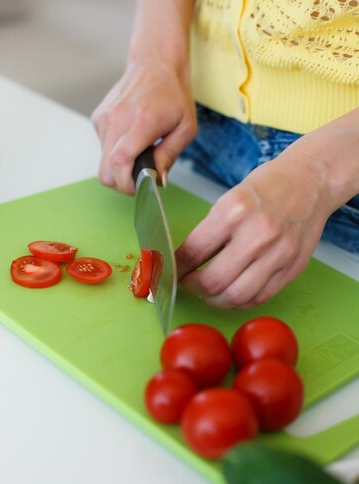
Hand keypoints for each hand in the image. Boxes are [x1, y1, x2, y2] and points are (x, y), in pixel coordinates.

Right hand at [91, 57, 196, 193]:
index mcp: (141, 122)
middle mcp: (117, 120)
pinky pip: (102, 147)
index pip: (120, 161)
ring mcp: (104, 119)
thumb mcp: (185, 128)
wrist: (155, 64)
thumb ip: (170, 156)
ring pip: (102, 162)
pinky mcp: (98, 118)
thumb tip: (158, 180)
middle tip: (139, 178)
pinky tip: (129, 139)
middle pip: (105, 170)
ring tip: (138, 152)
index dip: (127, 183)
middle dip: (121, 183)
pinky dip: (114, 151)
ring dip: (119, 166)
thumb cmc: (173, 95)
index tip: (139, 187)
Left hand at [176, 145, 334, 308]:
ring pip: (237, 297)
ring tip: (209, 292)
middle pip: (214, 282)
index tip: (173, 271)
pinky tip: (232, 293)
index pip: (194, 252)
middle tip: (189, 283)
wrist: (310, 182)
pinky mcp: (293, 268)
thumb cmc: (267, 188)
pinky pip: (260, 298)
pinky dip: (241, 301)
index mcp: (234, 211)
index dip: (178, 268)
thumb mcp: (228, 199)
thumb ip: (209, 232)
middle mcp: (258, 235)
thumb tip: (184, 262)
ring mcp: (279, 254)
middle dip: (193, 287)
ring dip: (215, 300)